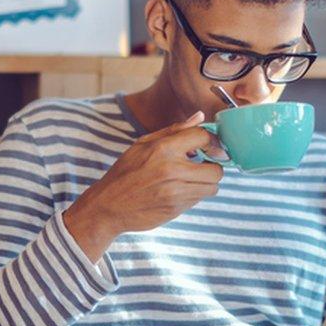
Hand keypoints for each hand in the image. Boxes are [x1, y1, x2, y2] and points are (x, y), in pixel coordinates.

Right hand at [62, 110, 222, 261]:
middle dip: (212, 167)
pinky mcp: (177, 209)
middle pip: (216, 169)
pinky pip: (199, 200)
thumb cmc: (125, 172)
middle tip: (201, 166)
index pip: (204, 137)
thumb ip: (174, 130)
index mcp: (163, 149)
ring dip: (205, 183)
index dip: (210, 141)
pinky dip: (194, 195)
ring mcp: (176, 193)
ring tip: (190, 179)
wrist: (108, 206)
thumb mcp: (143, 144)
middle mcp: (173, 171)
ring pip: (212, 187)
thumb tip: (199, 117)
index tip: (207, 146)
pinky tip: (178, 191)